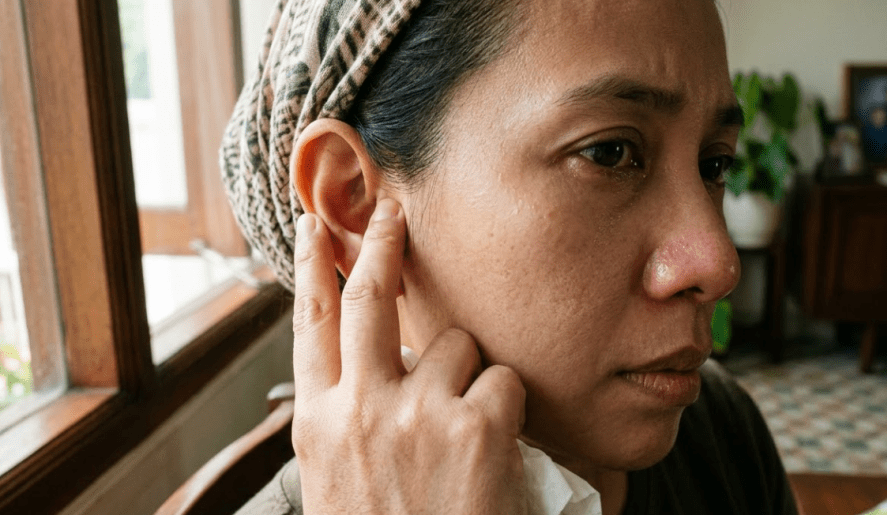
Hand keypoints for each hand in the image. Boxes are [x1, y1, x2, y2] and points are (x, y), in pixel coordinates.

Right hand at [291, 199, 526, 514]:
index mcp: (319, 424)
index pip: (309, 324)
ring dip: (470, 376)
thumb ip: (350, 419)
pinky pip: (504, 380)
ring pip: (457, 346)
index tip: (317, 227)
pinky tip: (497, 454)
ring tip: (467, 438)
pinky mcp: (476, 422)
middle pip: (369, 297)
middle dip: (382, 242)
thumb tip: (376, 364)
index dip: (313, 267)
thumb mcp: (342, 479)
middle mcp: (360, 408)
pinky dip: (508, 408)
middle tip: (393, 209)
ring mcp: (417, 411)